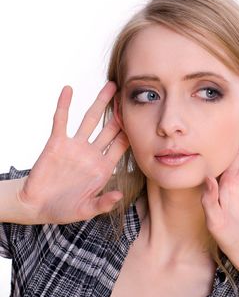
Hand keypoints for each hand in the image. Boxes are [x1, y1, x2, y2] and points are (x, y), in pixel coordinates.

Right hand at [18, 81, 128, 223]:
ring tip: (110, 86)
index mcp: (103, 167)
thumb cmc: (63, 209)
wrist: (37, 205)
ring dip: (100, 103)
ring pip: (90, 119)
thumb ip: (102, 203)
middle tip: (131, 95)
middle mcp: (92, 153)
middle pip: (110, 128)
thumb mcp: (85, 209)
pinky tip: (69, 90)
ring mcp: (75, 146)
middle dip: (121, 113)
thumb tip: (119, 196)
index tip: (142, 118)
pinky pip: (61, 120)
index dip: (131, 132)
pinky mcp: (56, 142)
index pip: (122, 145)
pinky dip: (64, 105)